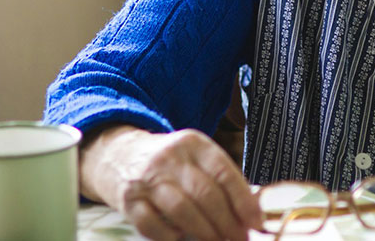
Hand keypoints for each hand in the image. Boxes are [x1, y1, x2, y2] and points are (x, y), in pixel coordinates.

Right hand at [80, 125, 262, 240]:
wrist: (118, 156)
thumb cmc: (169, 164)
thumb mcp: (196, 158)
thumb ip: (221, 179)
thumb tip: (252, 213)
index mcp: (194, 144)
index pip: (225, 172)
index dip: (244, 201)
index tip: (256, 223)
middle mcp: (170, 158)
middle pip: (205, 193)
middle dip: (227, 222)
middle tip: (239, 239)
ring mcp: (147, 178)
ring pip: (181, 209)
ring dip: (204, 231)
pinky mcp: (128, 200)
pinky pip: (151, 224)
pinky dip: (169, 236)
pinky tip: (181, 239)